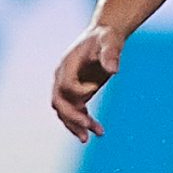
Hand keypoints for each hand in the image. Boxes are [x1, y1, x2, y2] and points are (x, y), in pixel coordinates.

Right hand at [51, 25, 123, 142]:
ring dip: (77, 125)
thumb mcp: (110, 41)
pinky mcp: (77, 92)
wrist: (104, 36)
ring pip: (65, 111)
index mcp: (67, 64)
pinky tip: (97, 130)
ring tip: (94, 136)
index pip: (65, 85)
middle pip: (59, 102)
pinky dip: (83, 121)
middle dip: (72, 117)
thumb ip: (111, 53)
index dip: (78, 90)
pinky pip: (75, 111)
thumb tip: (114, 70)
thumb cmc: (106, 37)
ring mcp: (67, 85)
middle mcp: (62, 76)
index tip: (95, 88)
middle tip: (87, 130)